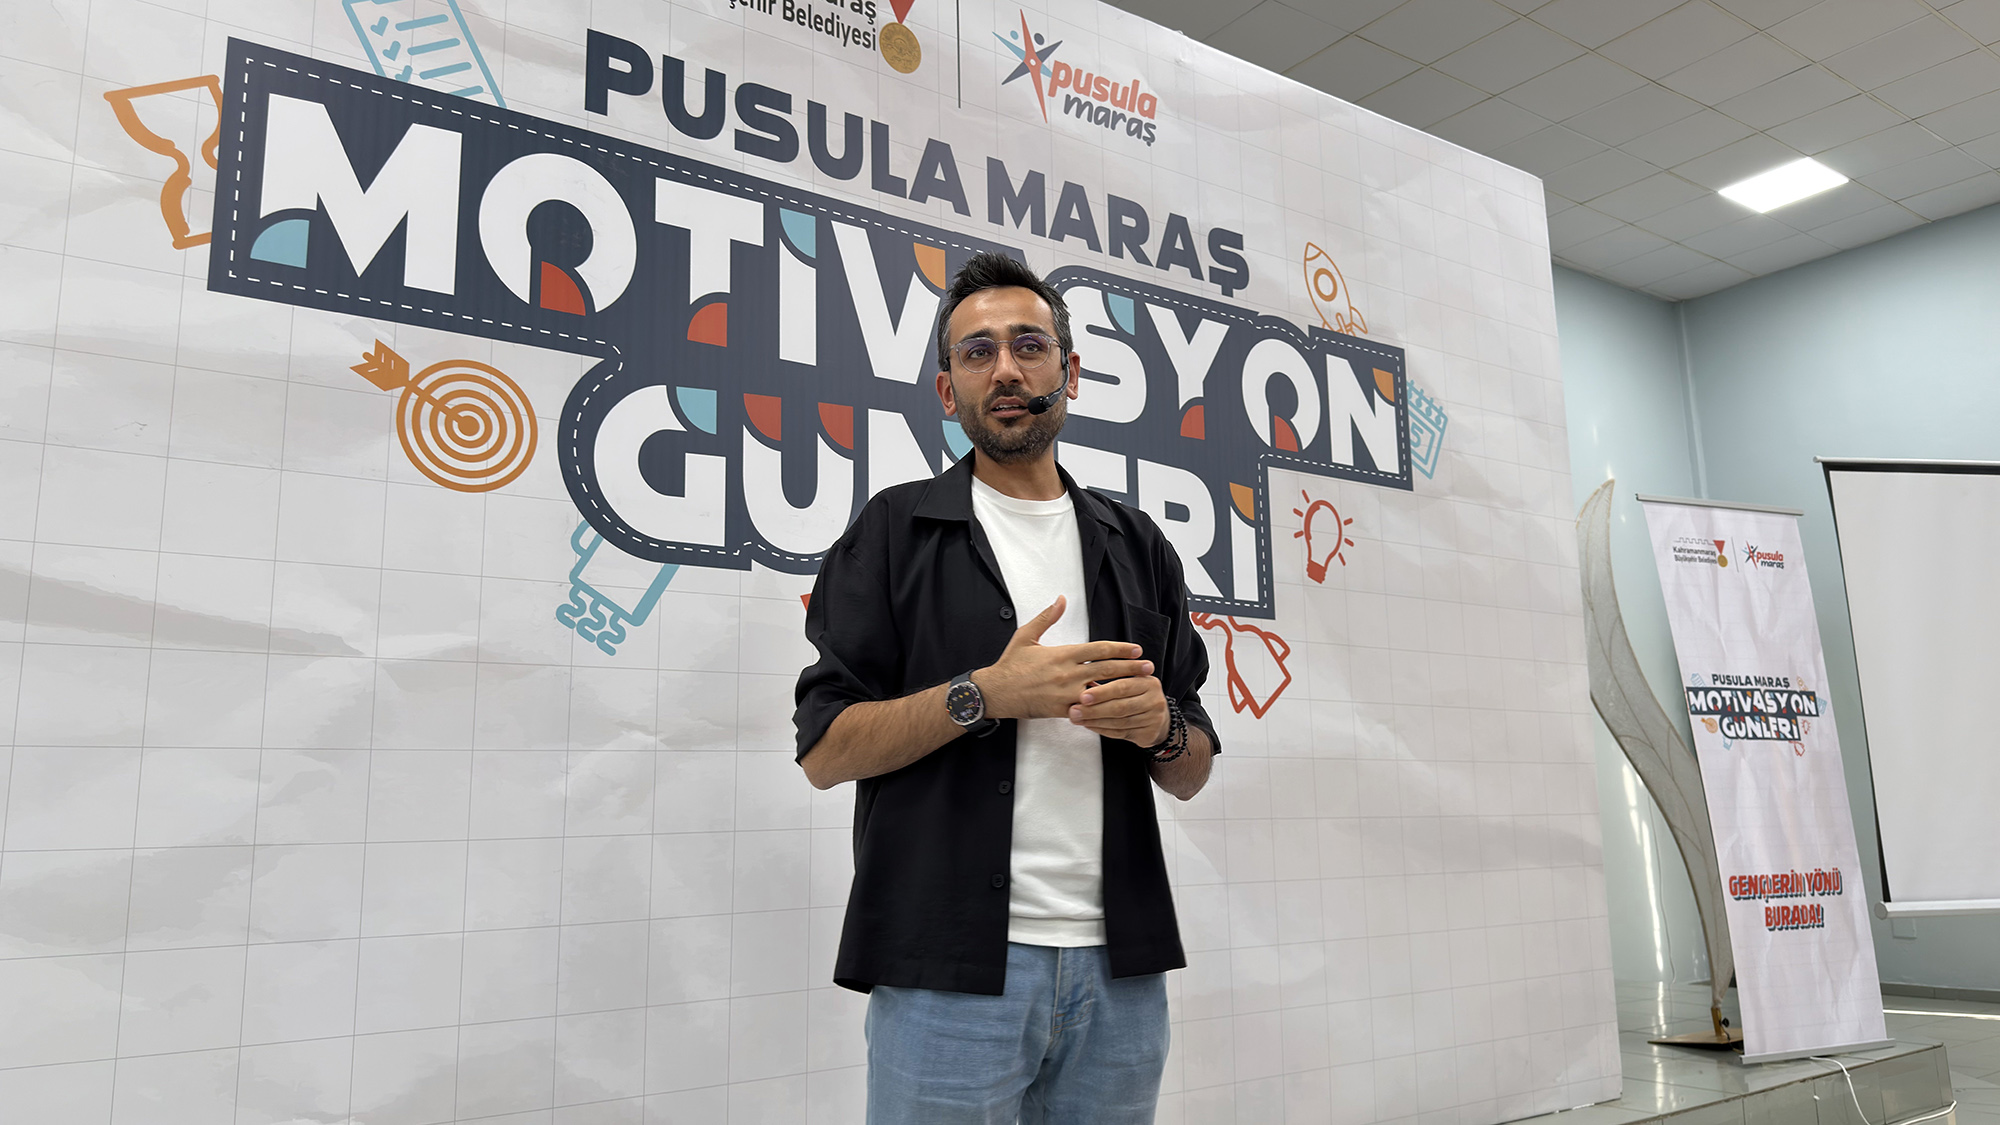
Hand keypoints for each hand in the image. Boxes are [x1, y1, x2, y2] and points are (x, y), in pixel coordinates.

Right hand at [976, 596, 1152, 719]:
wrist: (996, 692)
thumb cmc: (1011, 664)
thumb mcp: (1026, 636)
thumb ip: (1047, 617)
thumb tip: (1061, 599)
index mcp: (1063, 653)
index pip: (1099, 649)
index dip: (1121, 649)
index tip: (1136, 650)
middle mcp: (1068, 673)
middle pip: (1107, 669)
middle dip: (1130, 668)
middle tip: (1148, 667)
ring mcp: (1066, 693)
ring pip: (1102, 690)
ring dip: (1123, 689)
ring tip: (1140, 688)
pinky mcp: (1062, 709)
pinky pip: (1088, 709)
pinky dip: (1103, 708)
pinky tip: (1117, 707)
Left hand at [1069, 672, 1170, 746]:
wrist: (1159, 719)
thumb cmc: (1137, 697)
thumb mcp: (1130, 684)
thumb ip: (1113, 681)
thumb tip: (1082, 681)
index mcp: (1149, 682)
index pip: (1122, 687)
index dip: (1102, 693)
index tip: (1082, 696)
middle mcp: (1154, 700)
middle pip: (1120, 707)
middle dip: (1094, 709)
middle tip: (1074, 710)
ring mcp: (1154, 719)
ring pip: (1118, 722)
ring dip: (1094, 721)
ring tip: (1077, 718)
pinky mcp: (1149, 735)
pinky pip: (1120, 733)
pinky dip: (1102, 730)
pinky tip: (1089, 725)